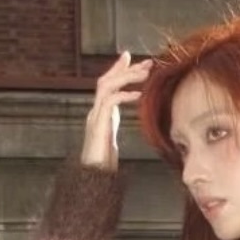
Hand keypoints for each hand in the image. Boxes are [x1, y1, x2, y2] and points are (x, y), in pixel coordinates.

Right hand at [81, 51, 153, 170]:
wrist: (91, 181)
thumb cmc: (103, 167)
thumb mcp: (112, 143)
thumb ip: (115, 130)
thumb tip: (123, 128)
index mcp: (99, 115)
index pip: (108, 86)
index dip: (118, 70)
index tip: (132, 58)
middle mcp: (95, 112)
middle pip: (106, 81)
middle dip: (126, 69)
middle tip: (147, 62)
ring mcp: (94, 117)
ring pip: (107, 86)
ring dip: (126, 77)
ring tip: (146, 73)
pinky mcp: (98, 125)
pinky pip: (110, 102)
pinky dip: (124, 95)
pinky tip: (138, 94)